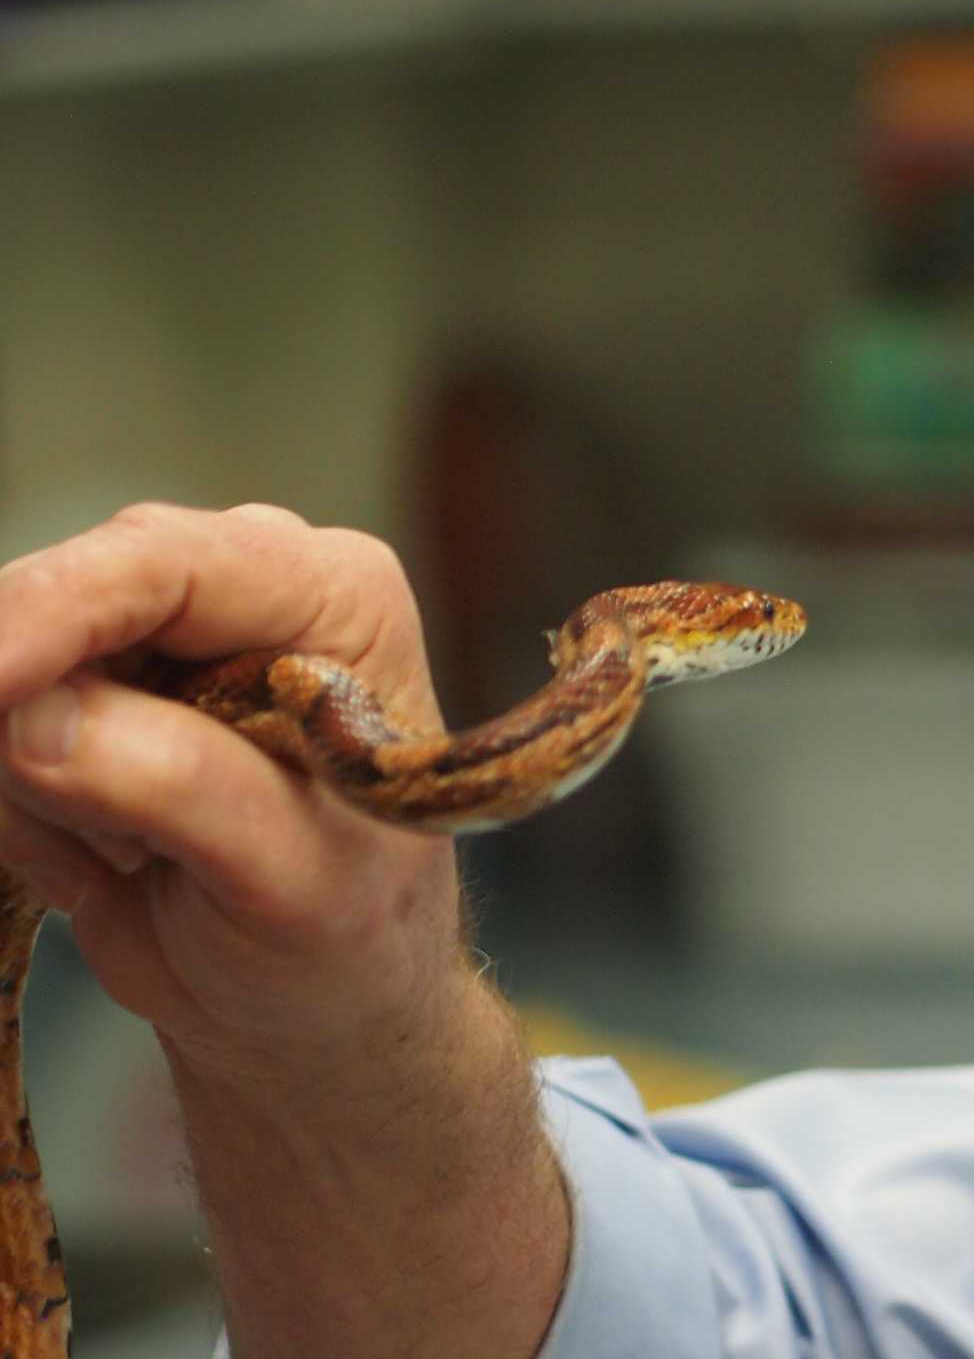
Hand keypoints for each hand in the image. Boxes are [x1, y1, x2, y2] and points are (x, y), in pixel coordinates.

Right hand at [0, 502, 476, 1087]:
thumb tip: (32, 719)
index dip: (55, 609)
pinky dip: (22, 811)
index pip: (169, 562)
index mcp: (335, 596)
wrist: (315, 1003)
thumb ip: (180, 786)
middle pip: (69, 594)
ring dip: (36, 787)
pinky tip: (108, 861)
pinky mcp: (92, 695)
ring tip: (139, 859)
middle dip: (35, 713)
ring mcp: (161, 638)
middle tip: (116, 844)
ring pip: (10, 672)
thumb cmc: (348, 933)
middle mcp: (247, 588)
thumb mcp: (295, 878)